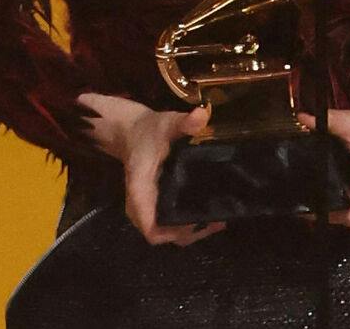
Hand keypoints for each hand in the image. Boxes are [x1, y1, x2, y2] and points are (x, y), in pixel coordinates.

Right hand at [77, 92, 225, 246]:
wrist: (132, 132)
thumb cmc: (149, 131)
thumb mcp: (166, 123)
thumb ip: (183, 122)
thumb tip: (201, 115)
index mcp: (140, 192)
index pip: (151, 228)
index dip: (174, 232)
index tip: (199, 221)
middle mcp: (140, 207)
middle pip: (163, 235)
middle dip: (190, 233)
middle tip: (217, 220)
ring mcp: (146, 209)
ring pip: (166, 233)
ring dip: (190, 231)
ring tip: (217, 218)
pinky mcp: (154, 206)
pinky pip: (168, 224)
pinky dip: (186, 224)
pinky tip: (206, 213)